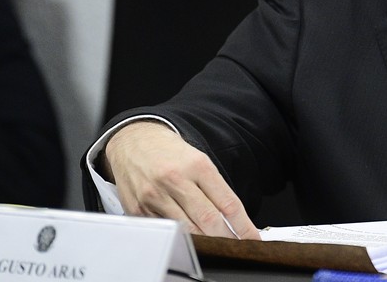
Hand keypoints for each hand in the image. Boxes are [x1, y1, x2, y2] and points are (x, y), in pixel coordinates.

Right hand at [103, 121, 260, 239]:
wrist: (134, 140)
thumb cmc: (170, 152)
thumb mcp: (199, 160)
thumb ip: (214, 188)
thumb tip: (232, 217)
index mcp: (197, 165)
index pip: (227, 203)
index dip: (243, 225)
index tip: (252, 237)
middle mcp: (176, 180)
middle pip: (208, 220)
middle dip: (226, 238)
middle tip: (235, 245)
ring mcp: (155, 196)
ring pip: (187, 229)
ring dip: (205, 242)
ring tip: (216, 245)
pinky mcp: (139, 209)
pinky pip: (165, 230)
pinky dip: (180, 238)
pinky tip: (190, 240)